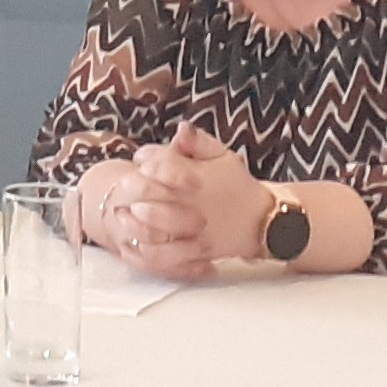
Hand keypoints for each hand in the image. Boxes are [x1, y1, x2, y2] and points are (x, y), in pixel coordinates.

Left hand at [87, 122, 269, 277]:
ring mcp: (195, 232)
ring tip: (123, 215)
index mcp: (200, 179)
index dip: (150, 160)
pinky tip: (133, 245)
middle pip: (159, 198)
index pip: (170, 166)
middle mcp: (196, 206)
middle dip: (139, 190)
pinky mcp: (196, 252)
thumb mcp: (224, 157)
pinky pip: (167, 258)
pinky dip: (147, 253)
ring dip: (137, 224)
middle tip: (124, 186)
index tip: (140, 159)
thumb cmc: (237, 185)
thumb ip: (200, 142)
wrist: (263, 221)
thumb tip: (180, 128)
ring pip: (159, 232)